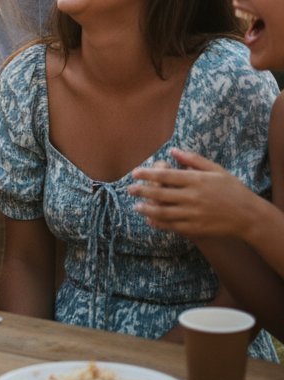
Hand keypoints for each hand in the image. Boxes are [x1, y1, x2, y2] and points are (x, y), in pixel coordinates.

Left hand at [129, 148, 260, 239]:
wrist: (249, 216)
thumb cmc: (232, 189)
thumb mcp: (215, 169)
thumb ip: (192, 159)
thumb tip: (172, 151)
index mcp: (196, 180)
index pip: (165, 175)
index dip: (147, 174)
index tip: (134, 173)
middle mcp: (193, 197)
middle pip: (160, 193)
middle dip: (142, 191)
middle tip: (129, 189)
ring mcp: (194, 214)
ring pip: (164, 211)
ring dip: (147, 209)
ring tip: (136, 206)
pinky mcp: (197, 228)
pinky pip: (173, 226)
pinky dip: (159, 223)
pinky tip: (150, 220)